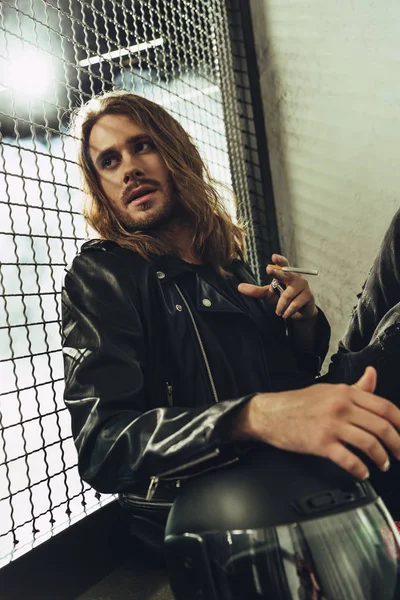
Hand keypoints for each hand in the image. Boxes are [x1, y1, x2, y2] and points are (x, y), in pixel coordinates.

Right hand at [237, 367, 399, 479]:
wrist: (270, 414)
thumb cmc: (298, 403)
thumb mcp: (329, 390)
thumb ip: (355, 388)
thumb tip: (372, 375)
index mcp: (345, 393)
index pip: (384, 406)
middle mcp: (341, 406)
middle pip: (381, 426)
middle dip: (397, 445)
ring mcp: (331, 425)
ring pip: (369, 443)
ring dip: (381, 458)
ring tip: (383, 465)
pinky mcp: (321, 443)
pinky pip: (349, 459)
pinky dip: (360, 470)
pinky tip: (362, 473)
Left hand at [238, 253, 317, 320]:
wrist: (300, 312)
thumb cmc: (284, 299)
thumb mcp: (269, 294)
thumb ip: (256, 291)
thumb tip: (239, 287)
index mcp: (286, 273)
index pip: (283, 263)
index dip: (279, 260)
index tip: (273, 256)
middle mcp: (295, 277)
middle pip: (286, 274)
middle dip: (277, 272)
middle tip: (268, 269)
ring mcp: (303, 286)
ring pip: (287, 295)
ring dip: (281, 305)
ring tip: (278, 311)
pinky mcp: (308, 296)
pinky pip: (294, 304)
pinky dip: (287, 311)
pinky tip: (285, 314)